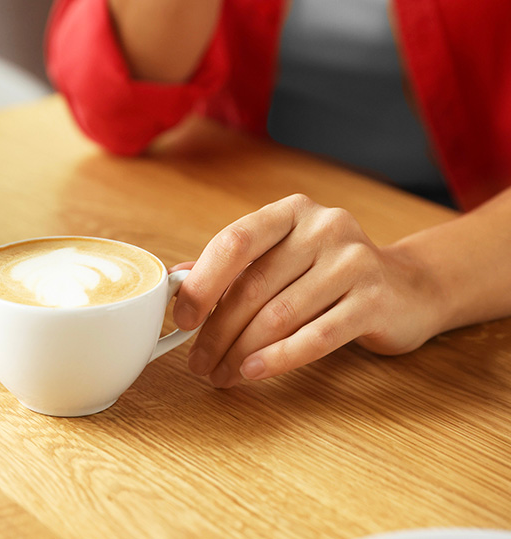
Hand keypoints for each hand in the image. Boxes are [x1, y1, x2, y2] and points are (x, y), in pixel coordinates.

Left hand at [172, 194, 443, 387]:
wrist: (409, 288)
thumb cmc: (328, 275)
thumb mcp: (282, 258)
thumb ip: (233, 267)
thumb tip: (176, 280)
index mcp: (290, 213)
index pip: (234, 242)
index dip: (202, 284)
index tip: (182, 319)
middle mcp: (323, 228)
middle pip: (254, 286)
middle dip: (218, 331)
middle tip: (197, 362)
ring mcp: (353, 262)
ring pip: (280, 315)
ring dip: (241, 350)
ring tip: (220, 373)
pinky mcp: (375, 300)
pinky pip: (316, 336)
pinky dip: (278, 358)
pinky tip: (252, 372)